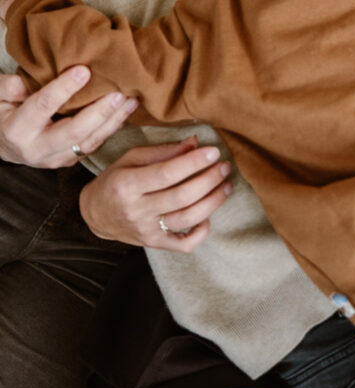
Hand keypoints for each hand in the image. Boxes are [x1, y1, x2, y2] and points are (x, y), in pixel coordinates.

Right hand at [0, 67, 137, 166]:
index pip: (42, 107)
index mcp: (17, 130)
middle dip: (99, 112)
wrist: (3, 143)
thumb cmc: (2, 113)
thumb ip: (7, 87)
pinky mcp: (69, 160)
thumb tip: (23, 82)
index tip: (84, 70)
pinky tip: (126, 111)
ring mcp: (55, 159)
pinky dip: (112, 128)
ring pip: (89, 142)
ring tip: (132, 100)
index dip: (63, 89)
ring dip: (113, 121)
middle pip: (74, 132)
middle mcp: (37, 149)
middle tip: (119, 93)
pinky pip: (94, 145)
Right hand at [79, 137, 232, 251]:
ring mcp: (146, 230)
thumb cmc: (115, 180)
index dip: (193, 162)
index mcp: (128, 184)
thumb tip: (194, 142)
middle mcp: (137, 210)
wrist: (95, 214)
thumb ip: (163, 151)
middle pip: (181, 197)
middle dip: (209, 180)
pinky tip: (208, 216)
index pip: (167, 173)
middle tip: (224, 167)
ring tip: (226, 186)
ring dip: (213, 202)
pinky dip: (201, 232)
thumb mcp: (131, 158)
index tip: (213, 151)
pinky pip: (183, 245)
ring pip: (187, 219)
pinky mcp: (154, 243)